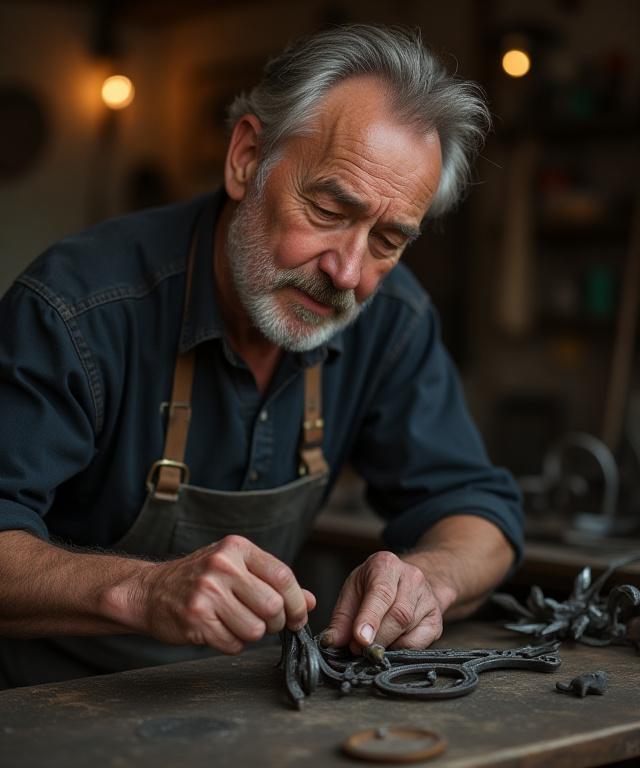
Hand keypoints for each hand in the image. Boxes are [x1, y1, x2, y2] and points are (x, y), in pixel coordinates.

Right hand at [114, 535, 314, 653]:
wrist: (151, 590)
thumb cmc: (201, 578)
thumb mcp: (238, 568)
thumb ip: (274, 582)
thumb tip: (310, 600)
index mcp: (237, 548)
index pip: (283, 576)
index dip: (297, 602)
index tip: (298, 617)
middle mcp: (222, 566)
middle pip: (273, 607)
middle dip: (275, 623)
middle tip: (264, 622)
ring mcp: (207, 592)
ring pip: (255, 630)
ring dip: (251, 635)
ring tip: (235, 623)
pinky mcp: (195, 619)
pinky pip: (233, 644)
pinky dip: (231, 643)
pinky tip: (218, 629)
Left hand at [322, 551, 443, 652]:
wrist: (407, 582)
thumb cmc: (374, 586)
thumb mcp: (353, 592)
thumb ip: (341, 618)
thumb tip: (331, 641)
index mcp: (386, 565)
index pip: (381, 592)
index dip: (370, 618)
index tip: (360, 639)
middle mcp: (411, 577)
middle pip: (398, 614)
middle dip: (377, 637)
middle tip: (359, 650)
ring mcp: (427, 598)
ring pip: (409, 629)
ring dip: (387, 644)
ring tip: (372, 647)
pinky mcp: (436, 620)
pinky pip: (420, 643)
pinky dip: (401, 650)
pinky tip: (390, 645)